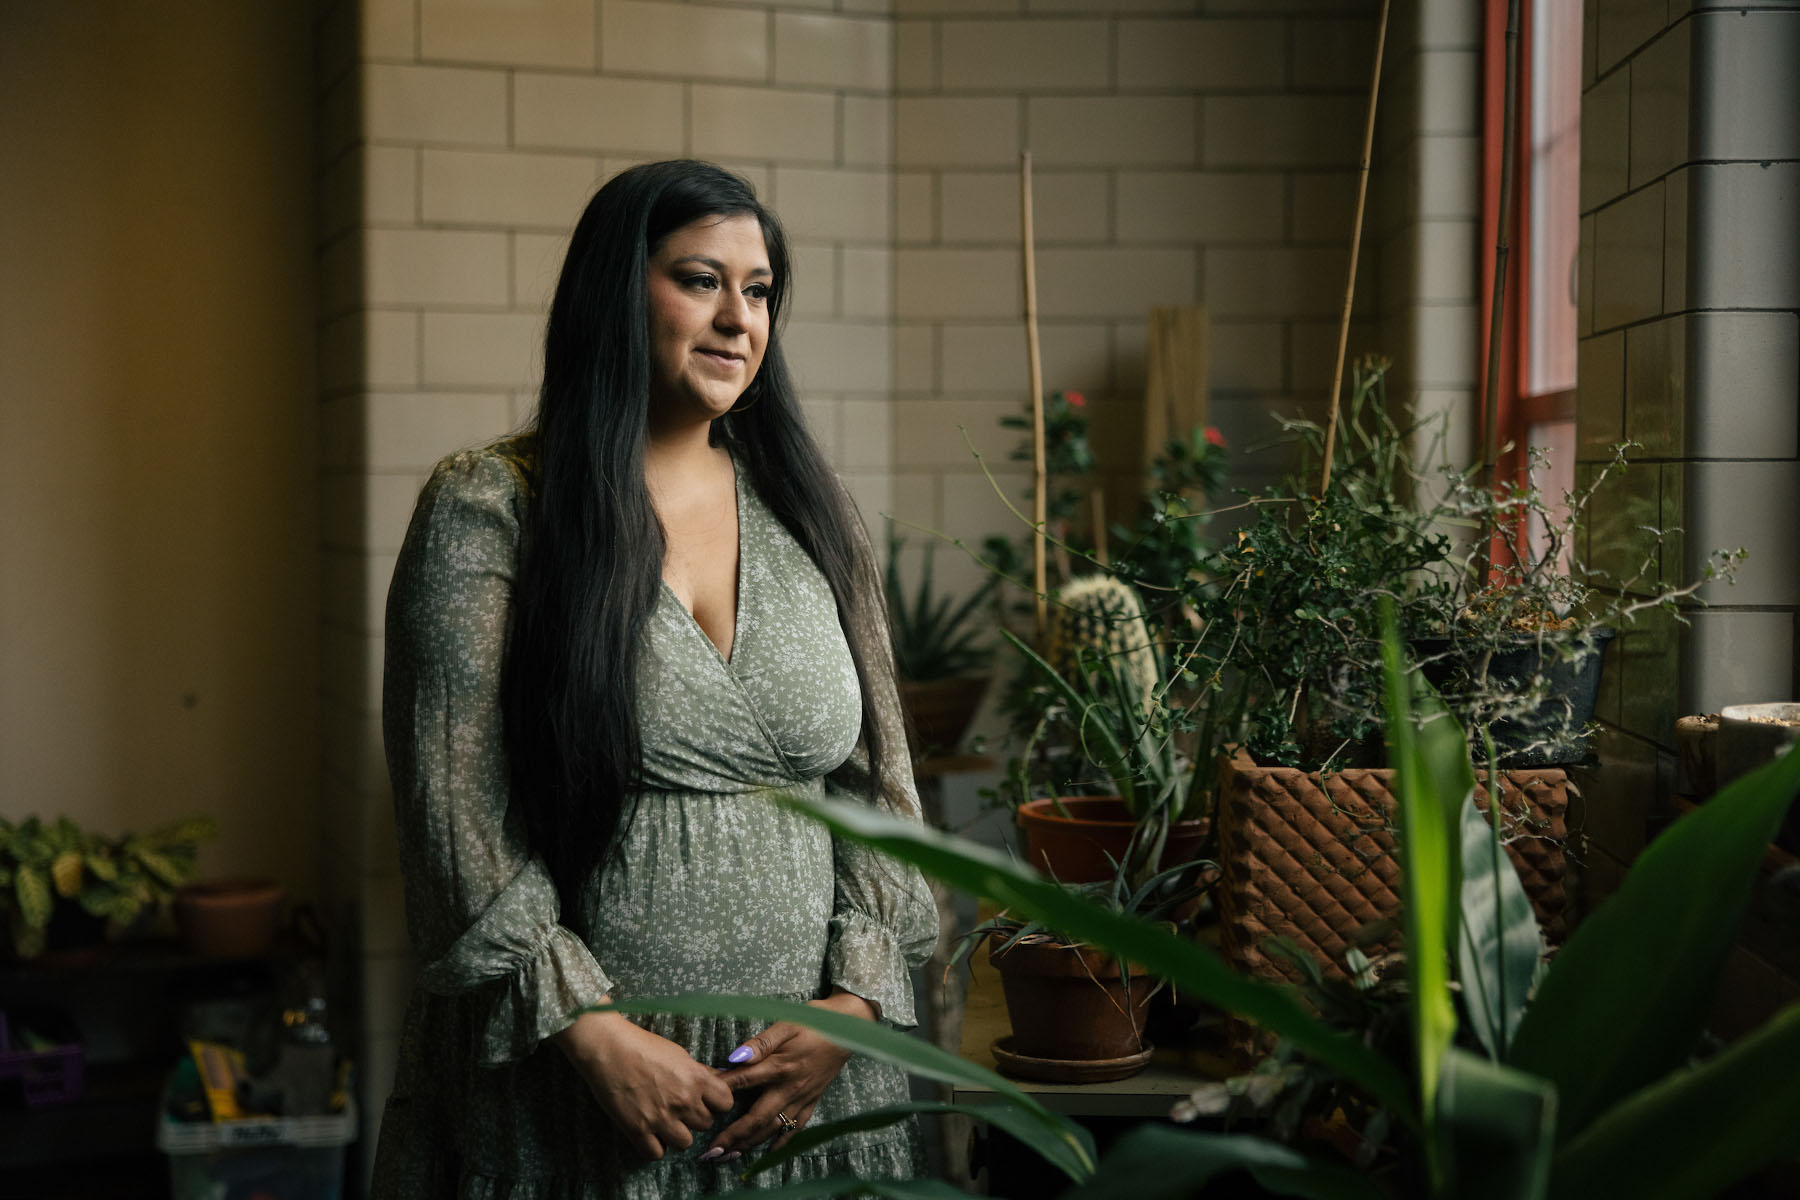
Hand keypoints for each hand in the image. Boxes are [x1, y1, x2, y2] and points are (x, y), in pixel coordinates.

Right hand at [552, 1007, 735, 1161]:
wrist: (608, 1048)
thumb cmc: (643, 1046)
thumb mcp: (679, 1054)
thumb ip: (699, 1073)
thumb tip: (718, 1082)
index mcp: (696, 1079)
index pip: (726, 1104)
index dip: (716, 1102)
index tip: (705, 1099)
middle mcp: (683, 1101)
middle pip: (706, 1124)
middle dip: (694, 1117)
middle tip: (678, 1107)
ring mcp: (661, 1118)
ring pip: (685, 1143)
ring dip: (677, 1134)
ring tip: (664, 1121)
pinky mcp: (638, 1130)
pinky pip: (656, 1154)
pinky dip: (654, 1146)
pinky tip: (649, 1132)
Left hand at [702, 989, 877, 1161]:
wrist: (849, 1028)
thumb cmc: (815, 1022)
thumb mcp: (787, 1023)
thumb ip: (761, 1042)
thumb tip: (736, 1056)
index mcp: (780, 1065)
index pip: (744, 1081)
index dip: (721, 1092)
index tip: (702, 1103)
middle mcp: (790, 1087)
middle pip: (757, 1117)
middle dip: (733, 1135)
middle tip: (712, 1150)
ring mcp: (802, 1097)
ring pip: (773, 1127)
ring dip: (751, 1143)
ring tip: (730, 1155)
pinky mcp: (813, 1101)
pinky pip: (795, 1128)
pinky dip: (781, 1142)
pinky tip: (768, 1152)